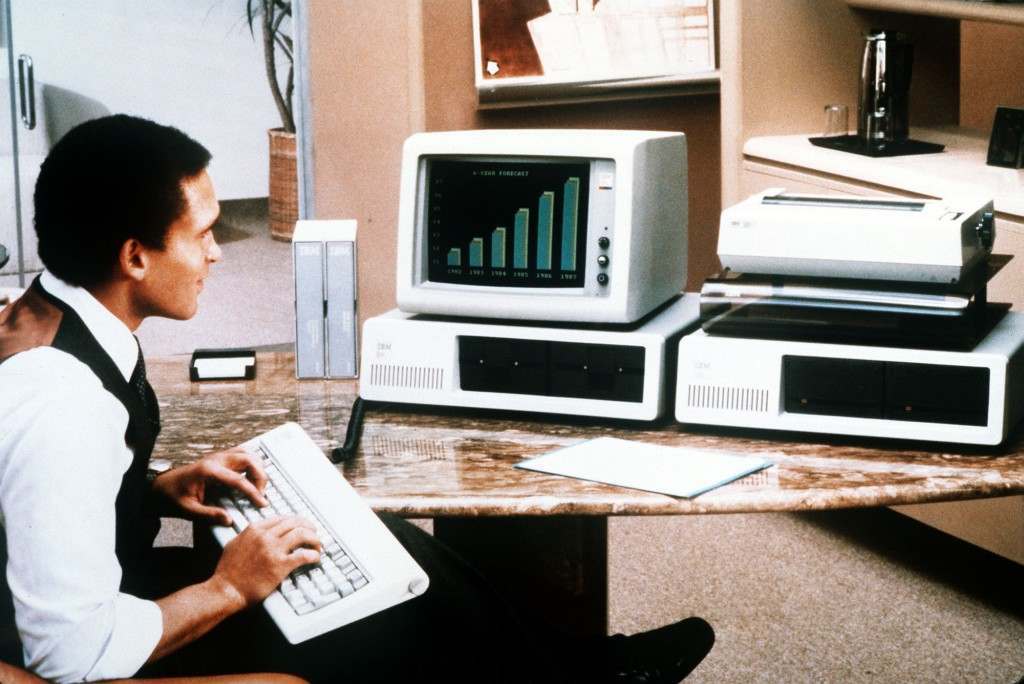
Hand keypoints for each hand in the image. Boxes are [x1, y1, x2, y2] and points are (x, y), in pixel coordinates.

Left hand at [152, 447, 267, 524]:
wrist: (161, 485)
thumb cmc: (173, 496)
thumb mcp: (188, 510)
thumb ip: (208, 514)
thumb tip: (229, 520)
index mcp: (208, 471)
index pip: (238, 479)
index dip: (253, 492)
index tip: (262, 503)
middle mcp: (216, 459)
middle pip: (249, 459)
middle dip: (260, 476)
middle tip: (261, 494)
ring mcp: (219, 456)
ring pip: (248, 453)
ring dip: (258, 468)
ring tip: (258, 486)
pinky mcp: (221, 457)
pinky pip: (243, 454)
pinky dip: (253, 463)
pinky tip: (252, 477)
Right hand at [214, 515, 321, 607]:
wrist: (225, 590)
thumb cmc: (228, 573)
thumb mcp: (234, 545)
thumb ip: (247, 536)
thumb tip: (256, 533)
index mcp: (255, 529)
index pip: (282, 518)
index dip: (296, 521)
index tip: (302, 526)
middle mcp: (265, 536)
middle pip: (295, 522)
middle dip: (309, 526)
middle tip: (314, 533)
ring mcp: (273, 549)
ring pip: (302, 534)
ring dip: (314, 539)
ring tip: (318, 545)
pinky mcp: (280, 565)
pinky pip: (304, 555)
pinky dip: (314, 555)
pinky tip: (315, 558)